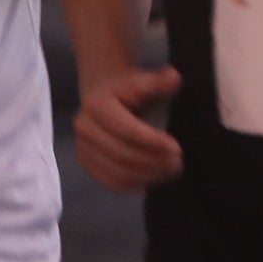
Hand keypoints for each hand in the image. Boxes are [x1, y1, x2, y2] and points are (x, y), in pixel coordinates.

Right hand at [76, 63, 182, 188]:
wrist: (104, 96)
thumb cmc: (130, 90)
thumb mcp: (144, 81)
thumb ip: (159, 81)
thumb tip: (173, 77)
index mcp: (97, 106)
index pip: (126, 130)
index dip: (153, 142)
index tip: (178, 148)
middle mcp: (84, 128)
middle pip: (122, 154)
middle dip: (153, 161)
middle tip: (179, 162)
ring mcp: (83, 148)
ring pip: (117, 172)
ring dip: (148, 175)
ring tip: (171, 170)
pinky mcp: (88, 164)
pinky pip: (112, 182)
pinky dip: (136, 184)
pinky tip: (155, 176)